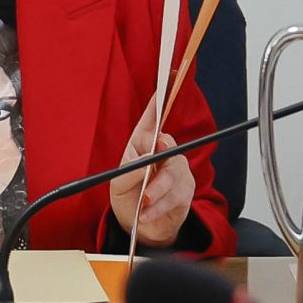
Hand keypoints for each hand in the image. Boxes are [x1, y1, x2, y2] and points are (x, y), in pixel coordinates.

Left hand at [110, 106, 197, 246]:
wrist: (138, 226)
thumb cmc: (127, 197)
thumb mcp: (117, 184)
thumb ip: (129, 171)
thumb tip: (147, 162)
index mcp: (143, 143)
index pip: (154, 116)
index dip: (161, 97)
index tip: (168, 76)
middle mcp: (163, 152)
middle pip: (167, 145)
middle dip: (159, 156)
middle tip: (150, 164)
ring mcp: (176, 170)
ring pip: (174, 172)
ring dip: (157, 189)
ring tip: (143, 202)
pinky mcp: (185, 190)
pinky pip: (177, 194)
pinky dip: (160, 205)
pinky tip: (146, 214)